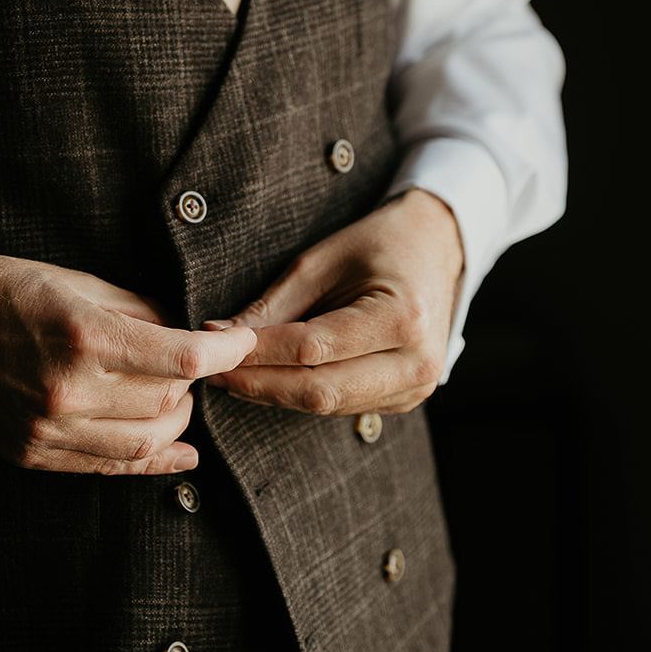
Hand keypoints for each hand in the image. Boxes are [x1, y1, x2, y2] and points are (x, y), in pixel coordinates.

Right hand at [0, 249, 255, 473]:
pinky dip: (153, 461)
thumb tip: (182, 325)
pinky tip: (179, 453)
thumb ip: (133, 307)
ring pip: (147, 442)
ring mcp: (49, 430)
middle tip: (191, 361)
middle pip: (169, 402)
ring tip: (175, 396)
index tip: (241, 341)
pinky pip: (109, 468)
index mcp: (81, 337)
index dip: (224, 352)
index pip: (181, 358)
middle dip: (195, 382)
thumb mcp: (69, 279)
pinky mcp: (32, 455)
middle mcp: (68, 390)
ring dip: (176, 420)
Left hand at [205, 189, 463, 415]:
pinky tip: (269, 380)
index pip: (312, 348)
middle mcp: (416, 362)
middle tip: (213, 371)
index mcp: (403, 318)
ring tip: (233, 374)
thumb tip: (220, 336)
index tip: (214, 345)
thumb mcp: (321, 261)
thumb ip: (273, 306)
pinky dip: (300, 395)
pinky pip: (342, 406)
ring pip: (327, 406)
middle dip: (258, 383)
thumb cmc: (379, 245)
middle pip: (319, 390)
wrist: (437, 249)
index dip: (257, 352)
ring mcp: (416, 387)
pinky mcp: (406, 398)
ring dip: (274, 393)